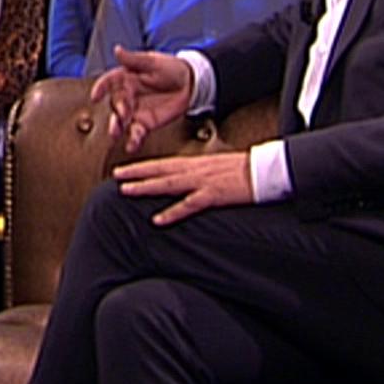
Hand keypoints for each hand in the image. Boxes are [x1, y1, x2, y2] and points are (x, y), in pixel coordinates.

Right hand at [89, 45, 193, 155]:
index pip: (109, 82)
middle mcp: (127, 95)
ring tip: (115, 134)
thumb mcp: (153, 61)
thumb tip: (117, 50)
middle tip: (119, 116)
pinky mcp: (145, 123)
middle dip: (115, 111)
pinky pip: (136, 133)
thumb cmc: (172, 68)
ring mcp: (135, 110)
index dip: (101, 88)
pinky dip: (133, 140)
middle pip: (115, 105)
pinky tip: (131, 145)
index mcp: (126, 77)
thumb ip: (134, 59)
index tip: (96, 96)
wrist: (191, 84)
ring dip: (117, 128)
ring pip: (121, 121)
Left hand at [113, 150, 253, 224]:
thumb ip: (200, 173)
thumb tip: (187, 179)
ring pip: (168, 184)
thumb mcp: (218, 167)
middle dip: (136, 172)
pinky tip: (157, 219)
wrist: (267, 169)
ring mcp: (204, 181)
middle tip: (116, 176)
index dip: (143, 166)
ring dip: (146, 187)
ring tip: (126, 190)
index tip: (125, 169)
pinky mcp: (214, 195)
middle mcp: (196, 169)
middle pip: (160, 170)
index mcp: (197, 163)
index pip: (164, 164)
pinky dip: (172, 212)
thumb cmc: (246, 169)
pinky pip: (189, 205)